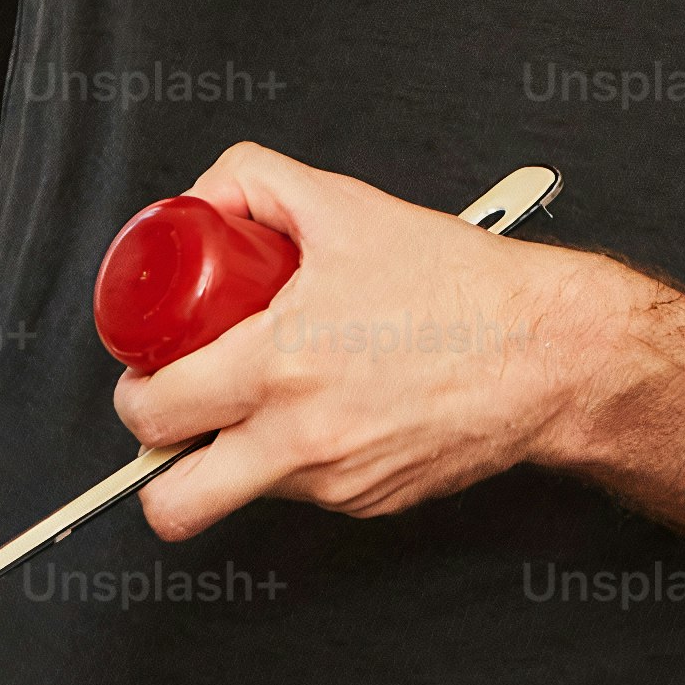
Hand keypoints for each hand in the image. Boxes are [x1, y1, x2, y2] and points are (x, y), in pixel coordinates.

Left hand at [119, 144, 629, 531]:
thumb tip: (206, 199)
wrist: (548, 352)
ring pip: (242, 496)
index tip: (148, 378)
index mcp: (280, 366)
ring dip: (236, 459)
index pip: (157, 412)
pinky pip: (309, 493)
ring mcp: (336, 481)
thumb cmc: (462, 289)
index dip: (136, 396)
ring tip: (266, 403)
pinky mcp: (372, 502)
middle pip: (174, 500)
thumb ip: (260, 182)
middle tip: (176, 419)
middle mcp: (301, 437)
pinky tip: (337, 408)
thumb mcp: (348, 206)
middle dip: (156, 462)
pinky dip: (305, 459)